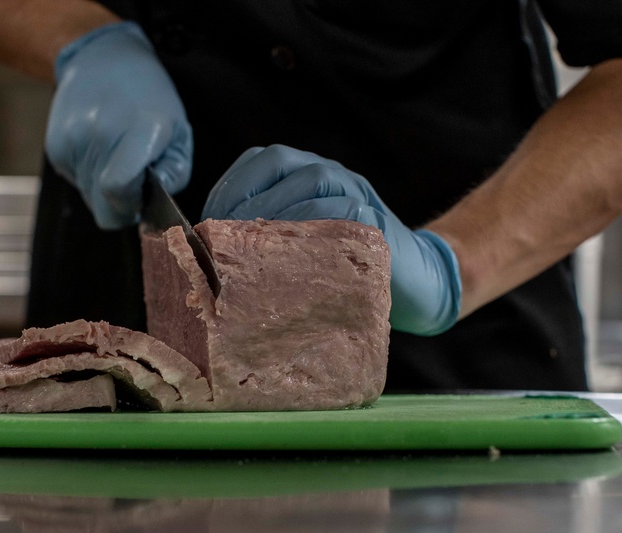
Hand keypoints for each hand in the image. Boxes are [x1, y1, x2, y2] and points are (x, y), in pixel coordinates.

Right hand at [45, 22, 191, 229]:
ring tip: (114, 154)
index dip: (131, 204)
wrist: (101, 58)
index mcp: (140, 130)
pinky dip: (88, 174)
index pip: (118, 192)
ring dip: (103, 188)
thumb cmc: (148, 96)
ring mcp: (74, 140)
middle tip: (131, 182)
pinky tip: (98, 148)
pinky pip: (75, 182)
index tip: (141, 195)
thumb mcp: (179, 130)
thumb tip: (152, 201)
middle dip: (119, 205)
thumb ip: (175, 174)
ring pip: (88, 199)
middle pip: (103, 208)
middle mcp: (101, 134)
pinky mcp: (56, 147)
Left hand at [202, 145, 461, 334]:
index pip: (261, 159)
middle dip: (245, 201)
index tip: (207, 221)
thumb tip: (207, 255)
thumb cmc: (341, 271)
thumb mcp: (298, 250)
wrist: (415, 285)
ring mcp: (358, 192)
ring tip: (252, 251)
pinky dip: (317, 229)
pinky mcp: (380, 222)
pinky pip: (347, 212)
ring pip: (313, 181)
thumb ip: (264, 240)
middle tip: (223, 243)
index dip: (230, 185)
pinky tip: (294, 259)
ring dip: (277, 213)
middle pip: (282, 165)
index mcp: (307, 174)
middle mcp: (332, 174)